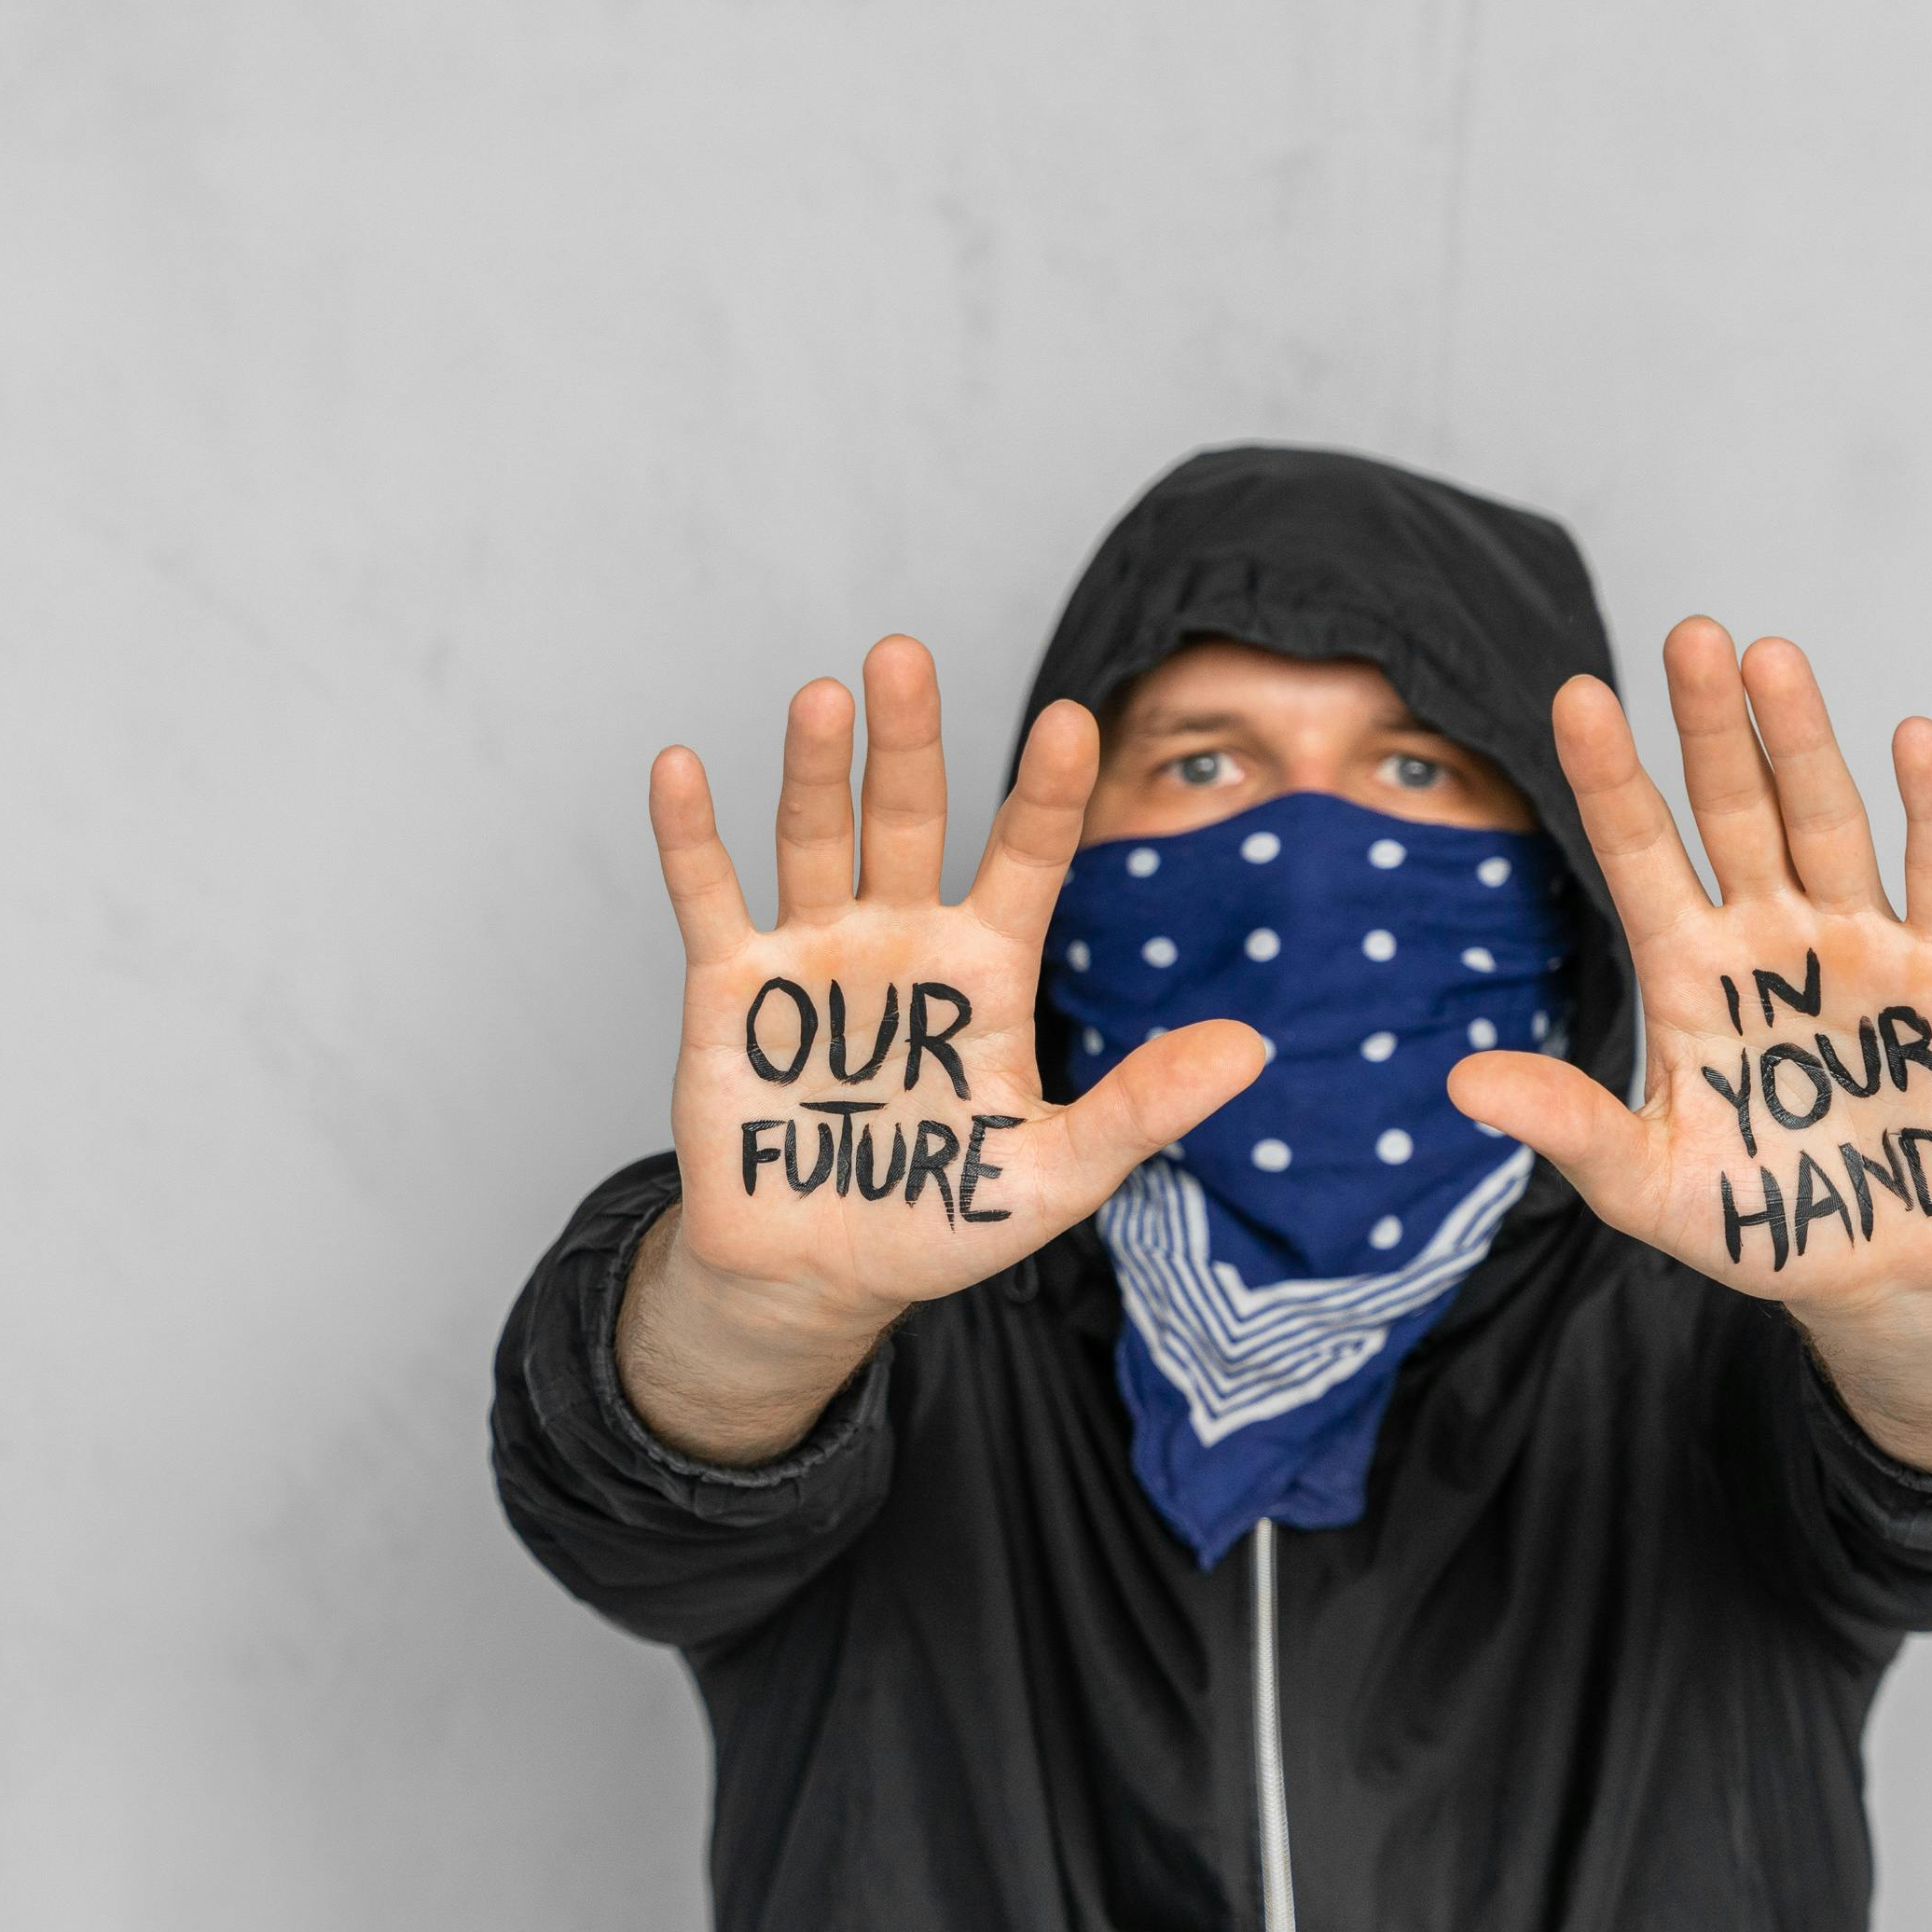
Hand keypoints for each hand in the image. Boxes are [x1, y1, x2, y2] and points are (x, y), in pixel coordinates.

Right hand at [643, 637, 1270, 1349]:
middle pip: (909, 819)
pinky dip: (690, 835)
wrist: (817, 1275)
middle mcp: (902, 938)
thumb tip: (1251, 1052)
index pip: (1025, 859)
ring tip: (822, 699)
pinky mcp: (733, 989)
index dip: (1046, 794)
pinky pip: (709, 897)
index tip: (1073, 723)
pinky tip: (679, 767)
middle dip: (908, 740)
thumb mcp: (1055, 1174)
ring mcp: (815, 955)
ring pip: (815, 838)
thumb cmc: (940, 1217)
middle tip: (903, 656)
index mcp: (986, 969)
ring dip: (814, 770)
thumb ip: (1142, 1107)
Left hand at [1443, 622, 1931, 1468]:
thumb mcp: (1645, 1184)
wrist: (1884, 1266)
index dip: (1611, 778)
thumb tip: (1459, 1082)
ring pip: (1824, 820)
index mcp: (1688, 972)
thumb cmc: (1759, 1219)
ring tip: (1769, 657)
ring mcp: (1859, 944)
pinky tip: (1911, 736)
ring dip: (1801, 741)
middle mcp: (1768, 936)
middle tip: (1687, 633)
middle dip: (1710, 726)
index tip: (1576, 696)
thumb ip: (1567, 1125)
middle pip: (1732, 809)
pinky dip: (1931, 809)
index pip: (1638, 853)